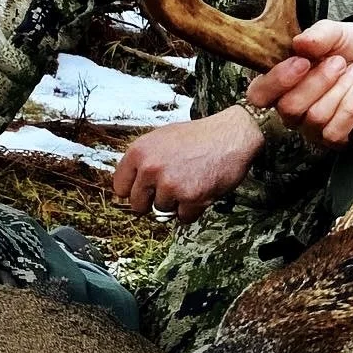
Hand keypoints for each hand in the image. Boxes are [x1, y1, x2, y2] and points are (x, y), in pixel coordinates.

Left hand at [112, 105, 265, 222]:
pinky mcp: (191, 197)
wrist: (232, 134)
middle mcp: (150, 168)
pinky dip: (193, 209)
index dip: (135, 190)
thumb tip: (128, 189)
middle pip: (138, 205)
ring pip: (162, 212)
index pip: (120, 187)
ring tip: (191, 182)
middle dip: (153, 201)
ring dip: (176, 203)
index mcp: (139, 151)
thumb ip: (143, 161)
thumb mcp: (162, 139)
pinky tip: (201, 189)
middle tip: (171, 188)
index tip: (146, 189)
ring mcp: (170, 184)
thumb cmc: (199, 136)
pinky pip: (184, 217)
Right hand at [247, 20, 352, 148]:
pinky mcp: (334, 139)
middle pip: (289, 107)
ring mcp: (311, 127)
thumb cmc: (349, 49)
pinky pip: (334, 134)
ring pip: (315, 117)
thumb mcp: (336, 33)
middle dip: (318, 81)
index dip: (278, 80)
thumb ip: (319, 34)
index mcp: (280, 81)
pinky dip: (350, 108)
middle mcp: (290, 108)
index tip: (302, 61)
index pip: (259, 94)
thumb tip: (301, 42)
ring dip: (340, 90)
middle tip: (339, 62)